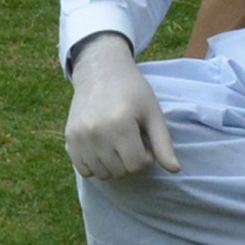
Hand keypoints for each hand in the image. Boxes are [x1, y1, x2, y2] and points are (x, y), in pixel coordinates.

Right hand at [64, 32, 179, 179]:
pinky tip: (102, 147)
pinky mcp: (69, 139)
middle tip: (131, 140)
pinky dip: (95, 165)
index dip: (146, 156)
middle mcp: (97, 133)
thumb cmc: (132, 91)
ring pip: (103, 174)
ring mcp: (80, 137)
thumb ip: (163, 143)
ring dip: (113, 165)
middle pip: (120, 172)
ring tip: (117, 143)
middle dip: (130, 161)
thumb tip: (175, 170)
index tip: (144, 140)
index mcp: (120, 124)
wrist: (100, 71)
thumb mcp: (152, 112)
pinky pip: (84, 170)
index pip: (137, 165)